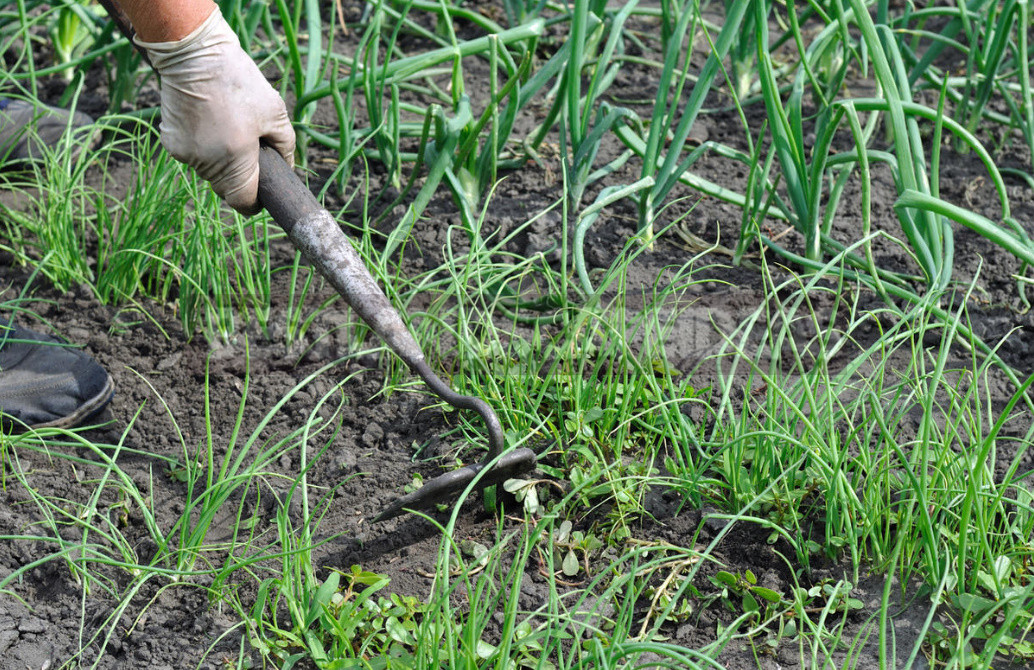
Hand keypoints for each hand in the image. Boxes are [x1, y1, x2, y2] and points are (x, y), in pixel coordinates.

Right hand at [135, 7, 294, 213]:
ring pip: (209, 172)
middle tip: (249, 150)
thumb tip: (288, 168)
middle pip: (226, 187)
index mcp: (235, 160)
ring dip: (220, 160)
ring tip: (228, 127)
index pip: (243, 202)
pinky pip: (193, 156)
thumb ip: (286, 146)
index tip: (261, 195)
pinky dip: (203, 147)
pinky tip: (209, 121)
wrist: (194, 54)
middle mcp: (206, 163)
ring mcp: (185, 154)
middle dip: (240, 177)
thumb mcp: (275, 111)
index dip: (255, 202)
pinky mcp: (170, 142)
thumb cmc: (239, 81)